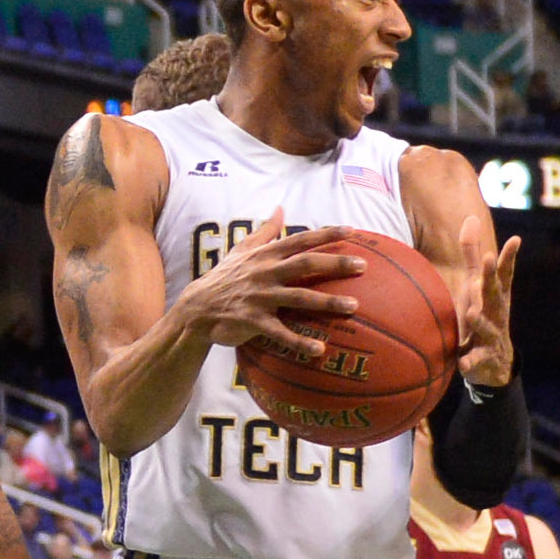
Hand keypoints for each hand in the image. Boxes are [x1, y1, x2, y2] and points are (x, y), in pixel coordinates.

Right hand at [171, 209, 365, 357]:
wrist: (196, 308)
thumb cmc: (225, 278)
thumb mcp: (242, 250)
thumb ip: (265, 231)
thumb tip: (280, 208)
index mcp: (266, 256)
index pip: (300, 240)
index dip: (326, 234)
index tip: (353, 231)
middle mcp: (266, 273)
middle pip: (305, 264)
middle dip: (334, 263)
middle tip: (362, 265)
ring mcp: (260, 297)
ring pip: (298, 298)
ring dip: (326, 302)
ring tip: (353, 306)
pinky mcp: (253, 321)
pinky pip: (280, 333)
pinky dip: (299, 342)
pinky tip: (320, 350)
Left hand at [454, 214, 517, 385]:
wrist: (495, 366)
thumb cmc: (485, 317)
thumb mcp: (478, 286)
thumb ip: (471, 255)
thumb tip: (471, 218)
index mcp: (496, 298)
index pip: (504, 275)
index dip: (509, 258)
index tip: (516, 240)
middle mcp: (496, 315)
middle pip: (494, 294)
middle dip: (490, 278)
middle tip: (486, 260)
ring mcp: (491, 337)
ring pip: (485, 328)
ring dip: (479, 320)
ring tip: (470, 312)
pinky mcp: (482, 359)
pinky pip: (474, 361)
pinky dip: (469, 362)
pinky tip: (462, 363)